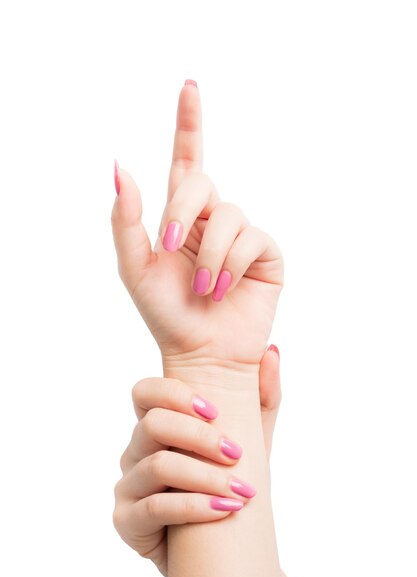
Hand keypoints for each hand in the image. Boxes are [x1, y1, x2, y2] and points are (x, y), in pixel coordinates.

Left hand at [111, 81, 283, 367]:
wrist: (200, 351)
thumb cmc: (166, 312)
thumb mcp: (134, 266)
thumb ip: (126, 218)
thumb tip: (120, 164)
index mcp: (180, 217)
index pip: (186, 160)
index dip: (189, 123)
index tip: (189, 85)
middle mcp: (212, 220)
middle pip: (201, 182)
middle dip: (182, 211)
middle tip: (171, 246)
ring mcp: (241, 236)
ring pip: (229, 215)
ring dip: (209, 255)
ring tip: (204, 288)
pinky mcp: (266, 253)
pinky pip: (252, 239)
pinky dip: (232, 264)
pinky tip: (225, 288)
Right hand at [112, 345, 280, 576]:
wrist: (228, 544)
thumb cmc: (233, 481)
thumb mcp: (255, 438)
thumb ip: (261, 396)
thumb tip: (272, 351)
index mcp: (159, 424)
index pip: (145, 392)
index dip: (174, 394)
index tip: (215, 411)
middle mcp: (137, 450)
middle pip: (152, 424)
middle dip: (198, 437)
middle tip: (235, 454)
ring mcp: (128, 485)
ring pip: (157, 466)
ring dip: (205, 477)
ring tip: (242, 492)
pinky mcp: (126, 520)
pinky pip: (154, 508)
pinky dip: (195, 507)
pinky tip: (225, 510)